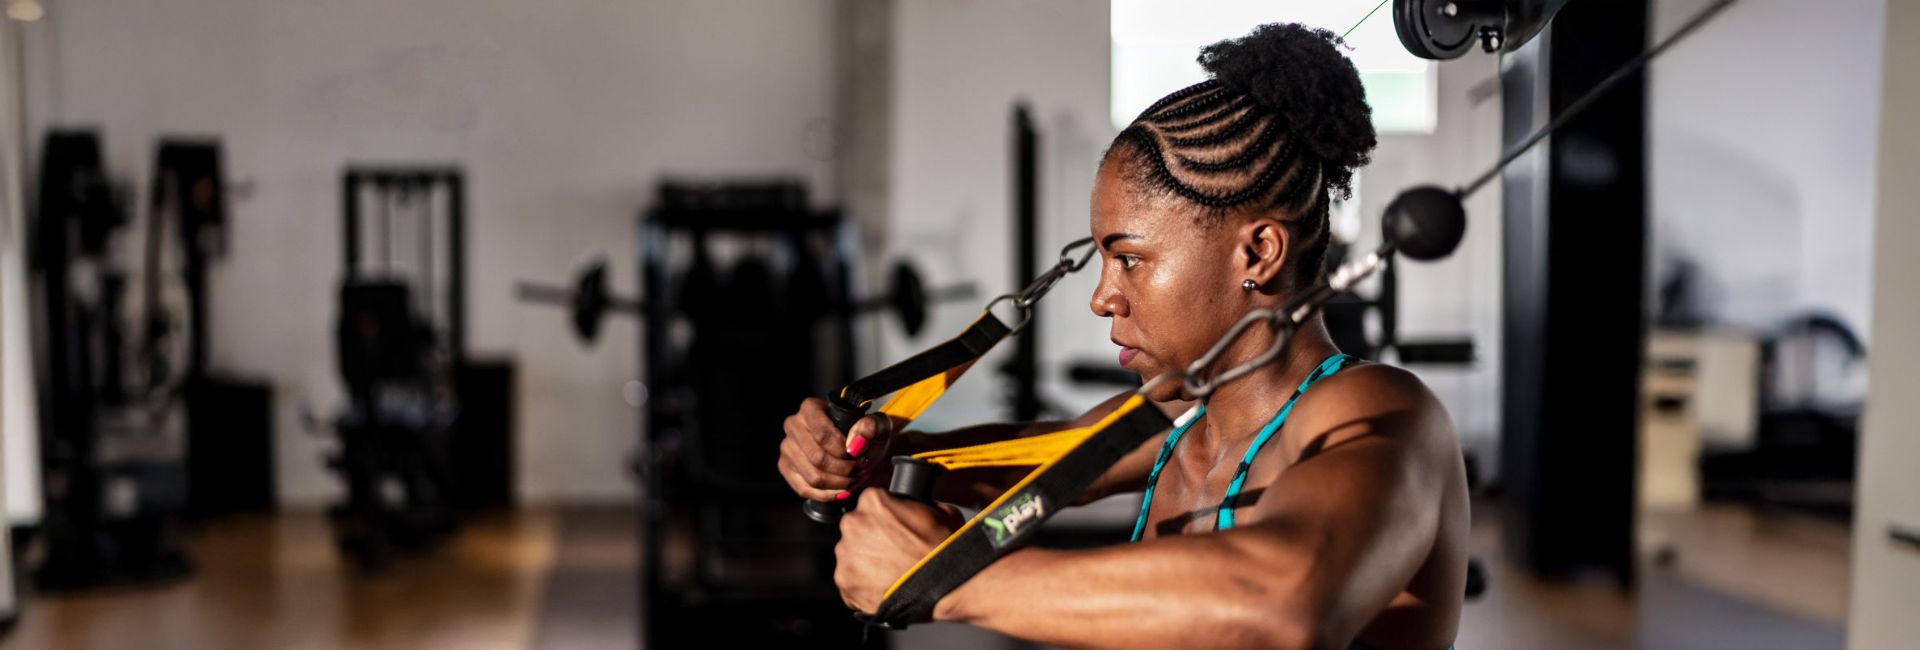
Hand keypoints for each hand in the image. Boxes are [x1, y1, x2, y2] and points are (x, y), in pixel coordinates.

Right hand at [777, 398, 895, 501]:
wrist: (860, 449)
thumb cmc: (866, 434)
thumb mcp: (877, 426)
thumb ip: (870, 427)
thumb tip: (855, 442)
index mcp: (810, 408)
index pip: (822, 435)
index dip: (843, 451)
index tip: (859, 455)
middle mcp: (793, 425)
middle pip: (817, 458)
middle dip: (845, 470)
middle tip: (862, 470)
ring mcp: (787, 448)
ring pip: (812, 477)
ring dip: (839, 484)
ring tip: (855, 479)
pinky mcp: (787, 468)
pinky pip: (804, 489)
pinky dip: (828, 495)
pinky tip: (843, 491)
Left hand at [834, 489, 963, 614]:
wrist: (944, 584)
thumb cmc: (944, 547)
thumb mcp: (942, 511)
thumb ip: (923, 506)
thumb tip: (924, 509)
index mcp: (873, 500)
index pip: (871, 503)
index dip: (885, 518)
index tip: (894, 530)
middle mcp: (853, 523)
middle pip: (856, 529)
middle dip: (870, 540)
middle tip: (892, 553)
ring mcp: (846, 554)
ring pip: (851, 556)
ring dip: (865, 563)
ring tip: (889, 574)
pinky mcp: (845, 582)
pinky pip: (850, 583)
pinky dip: (863, 587)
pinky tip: (883, 588)